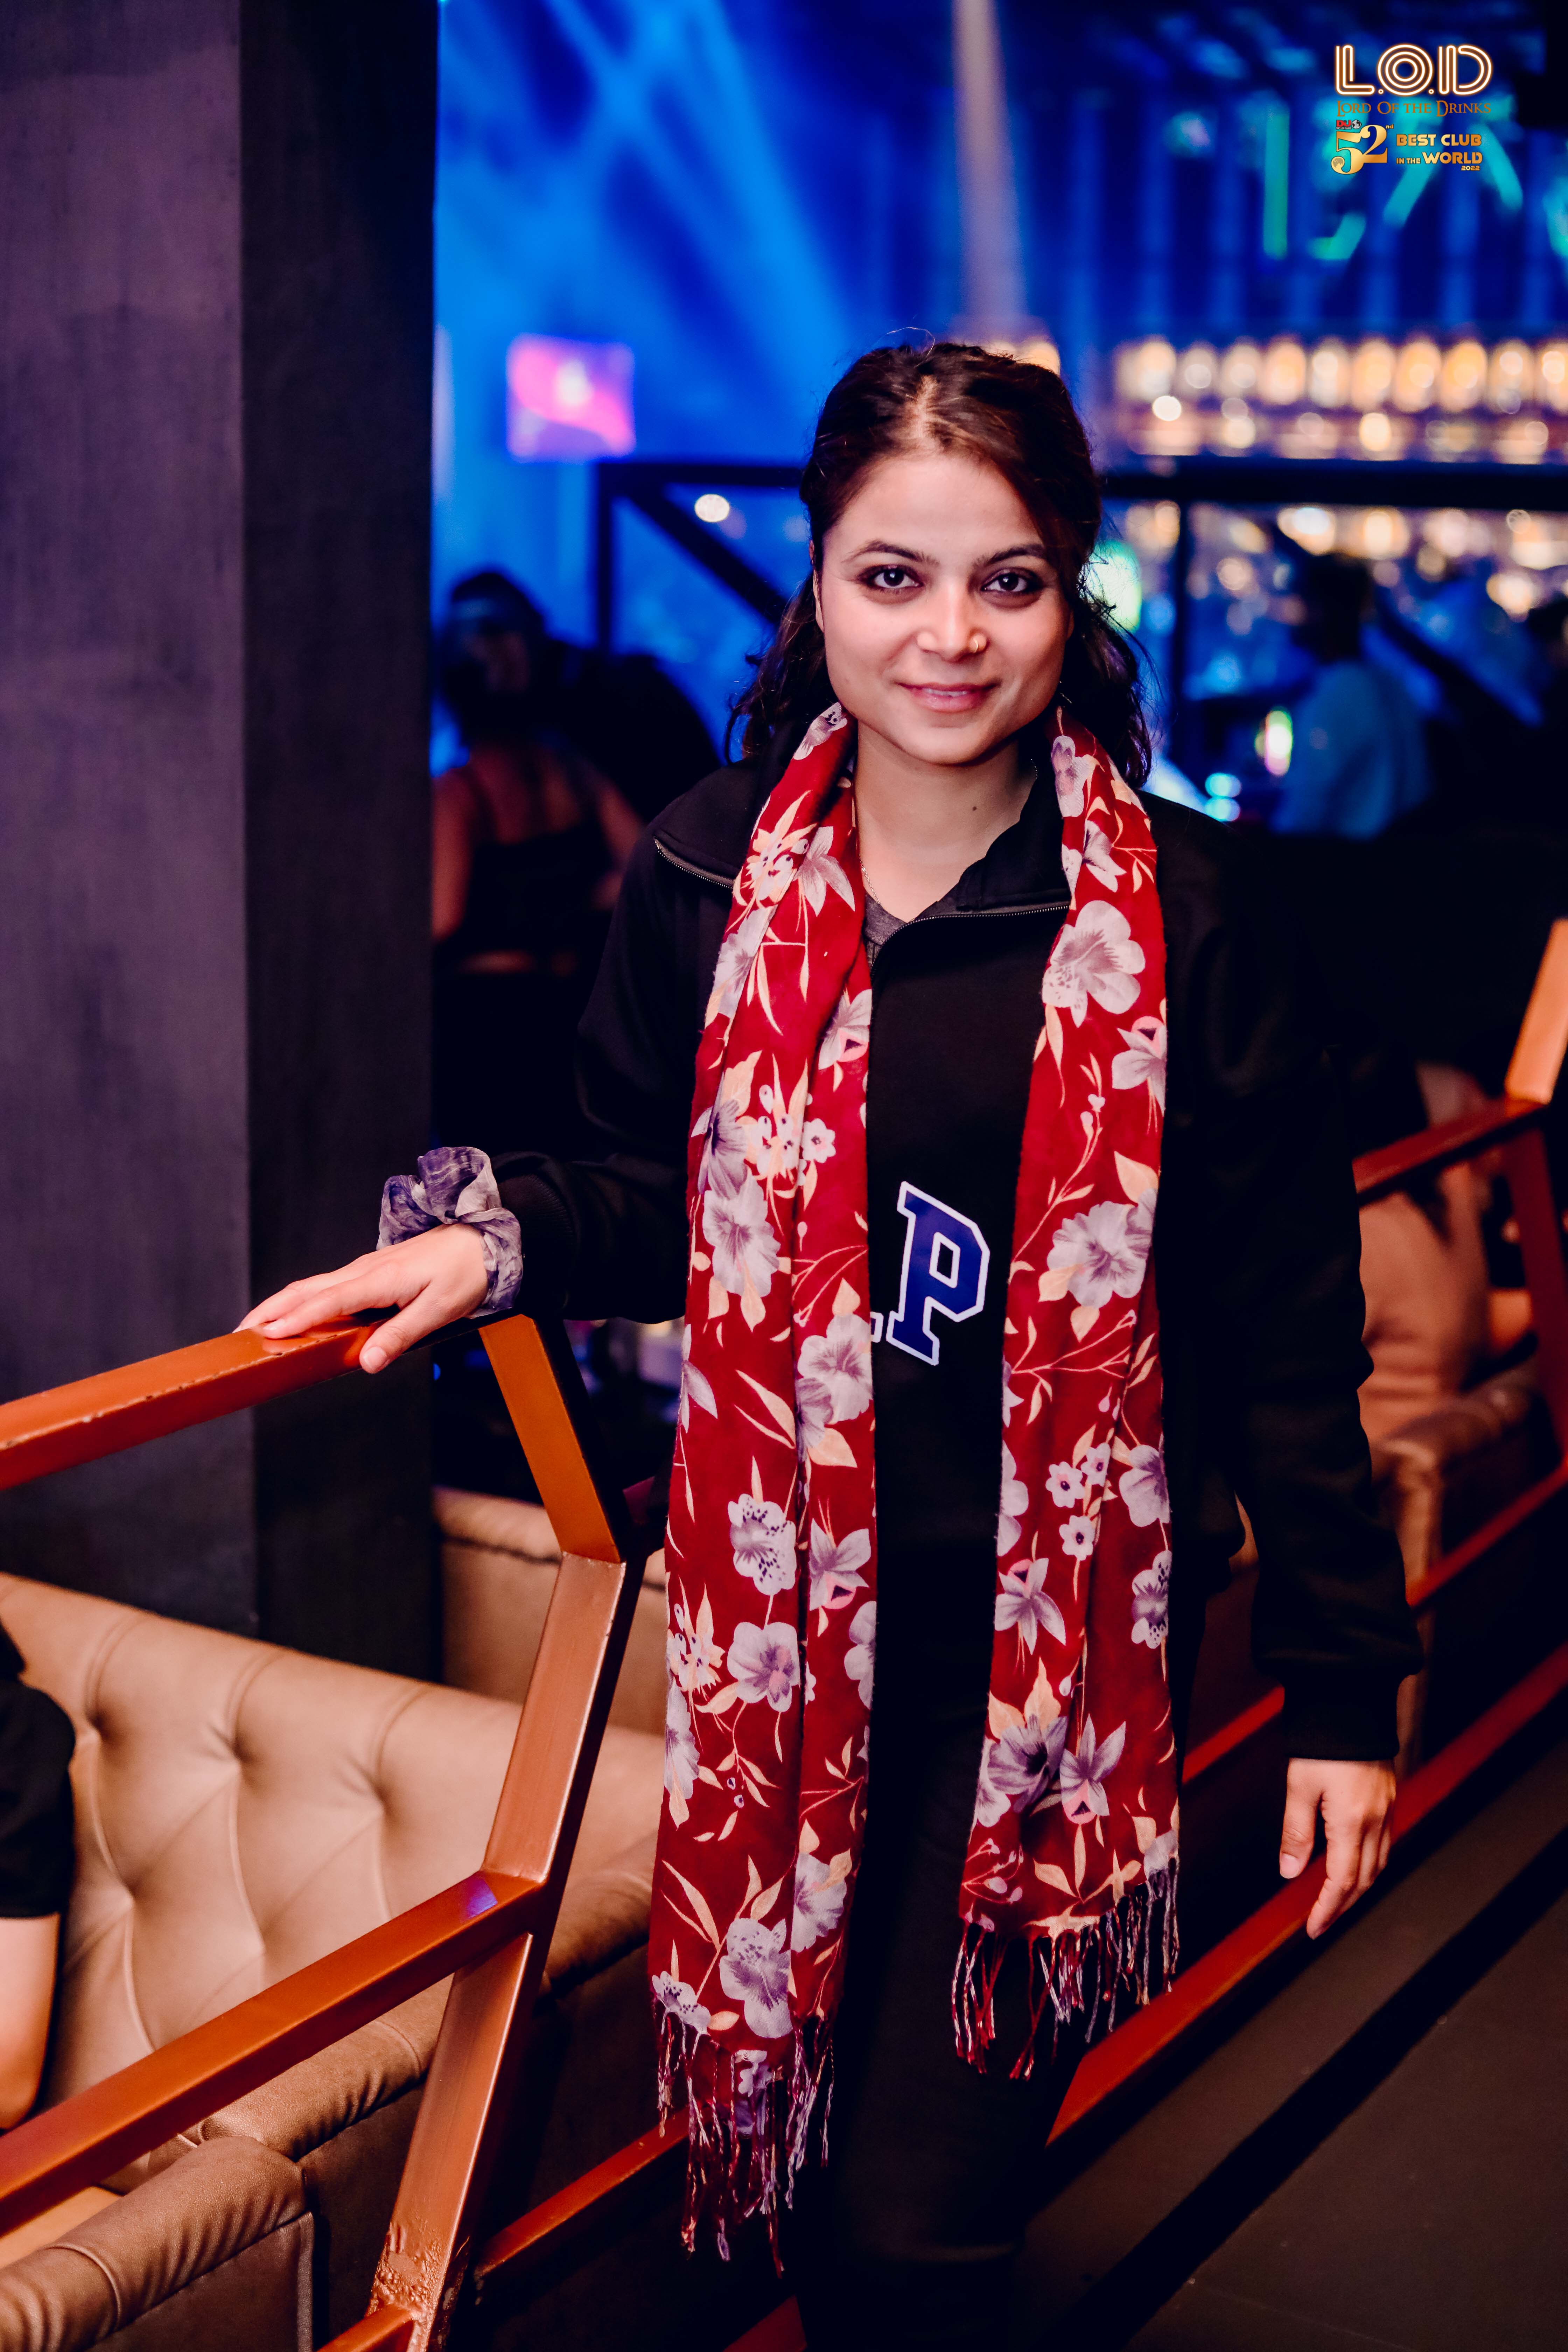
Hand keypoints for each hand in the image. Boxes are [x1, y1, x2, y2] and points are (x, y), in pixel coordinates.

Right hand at [238, 1225, 488, 1373]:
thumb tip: (367, 1363)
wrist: (483, 1240)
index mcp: (381, 1279)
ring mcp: (366, 1269)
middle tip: (241, 1333)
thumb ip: (401, 1336)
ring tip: (257, 1325)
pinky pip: (329, 1286)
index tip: (268, 1333)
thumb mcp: (440, 1310)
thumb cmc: (465, 1273)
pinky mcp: (371, 1272)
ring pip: (315, 1286)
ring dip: (282, 1304)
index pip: (329, 1302)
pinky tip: (296, 1314)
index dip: (297, 1319)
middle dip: (272, 1310)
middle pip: (308, 1290)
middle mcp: (366, 1270)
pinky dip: (304, 1300)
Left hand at [1278, 1756, 1395, 1939]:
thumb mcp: (1299, 1787)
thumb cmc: (1321, 1743)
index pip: (1342, 1880)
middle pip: (1364, 1879)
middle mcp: (1375, 1821)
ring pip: (1378, 1864)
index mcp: (1351, 1821)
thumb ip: (1296, 1831)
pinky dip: (1370, 1865)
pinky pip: (1384, 1844)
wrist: (1351, 1705)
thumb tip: (1289, 1872)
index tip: (1313, 1929)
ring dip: (1358, 1888)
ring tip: (1336, 1902)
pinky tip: (1356, 1866)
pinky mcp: (1389, 1799)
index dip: (1328, 1908)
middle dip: (1343, 1905)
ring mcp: (1387, 1810)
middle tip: (1322, 1923)